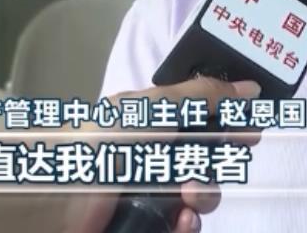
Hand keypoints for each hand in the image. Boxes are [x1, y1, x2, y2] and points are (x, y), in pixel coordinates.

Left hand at [64, 76, 262, 232]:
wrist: (54, 197)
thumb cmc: (100, 143)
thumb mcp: (151, 109)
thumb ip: (201, 97)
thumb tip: (250, 87)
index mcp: (152, 121)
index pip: (203, 120)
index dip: (229, 125)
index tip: (252, 132)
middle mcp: (153, 154)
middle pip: (207, 161)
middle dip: (216, 167)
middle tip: (210, 169)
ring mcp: (150, 192)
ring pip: (199, 197)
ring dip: (204, 198)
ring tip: (188, 200)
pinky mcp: (146, 224)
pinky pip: (183, 226)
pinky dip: (187, 226)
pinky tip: (180, 222)